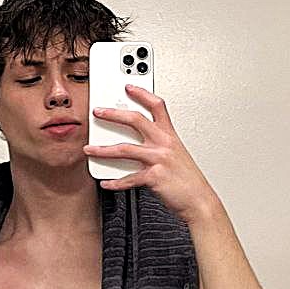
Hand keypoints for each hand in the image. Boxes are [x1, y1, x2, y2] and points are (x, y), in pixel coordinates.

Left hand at [85, 84, 216, 222]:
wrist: (200, 201)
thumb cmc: (189, 180)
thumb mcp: (177, 155)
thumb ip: (159, 146)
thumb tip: (137, 144)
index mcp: (170, 136)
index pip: (157, 106)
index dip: (142, 94)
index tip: (128, 87)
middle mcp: (164, 144)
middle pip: (135, 120)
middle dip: (113, 114)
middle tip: (98, 112)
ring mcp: (159, 159)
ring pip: (124, 149)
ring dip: (103, 149)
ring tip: (89, 149)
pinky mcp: (154, 177)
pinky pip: (128, 178)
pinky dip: (115, 182)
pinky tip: (106, 182)